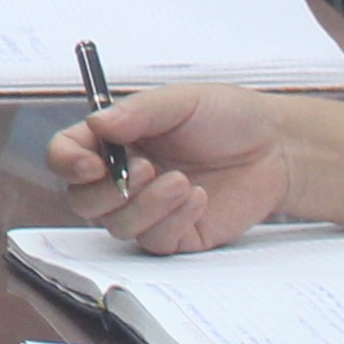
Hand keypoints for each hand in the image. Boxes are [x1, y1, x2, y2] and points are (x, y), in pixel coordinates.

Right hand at [38, 79, 288, 249]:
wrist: (277, 149)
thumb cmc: (227, 116)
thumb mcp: (182, 101)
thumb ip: (138, 111)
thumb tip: (99, 124)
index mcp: (113, 140)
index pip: (66, 156)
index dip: (67, 163)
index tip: (90, 164)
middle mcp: (122, 177)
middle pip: (82, 200)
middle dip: (109, 190)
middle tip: (145, 169)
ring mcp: (147, 210)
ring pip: (116, 226)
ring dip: (146, 206)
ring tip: (181, 181)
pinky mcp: (175, 235)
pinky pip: (154, 242)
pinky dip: (173, 220)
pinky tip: (199, 197)